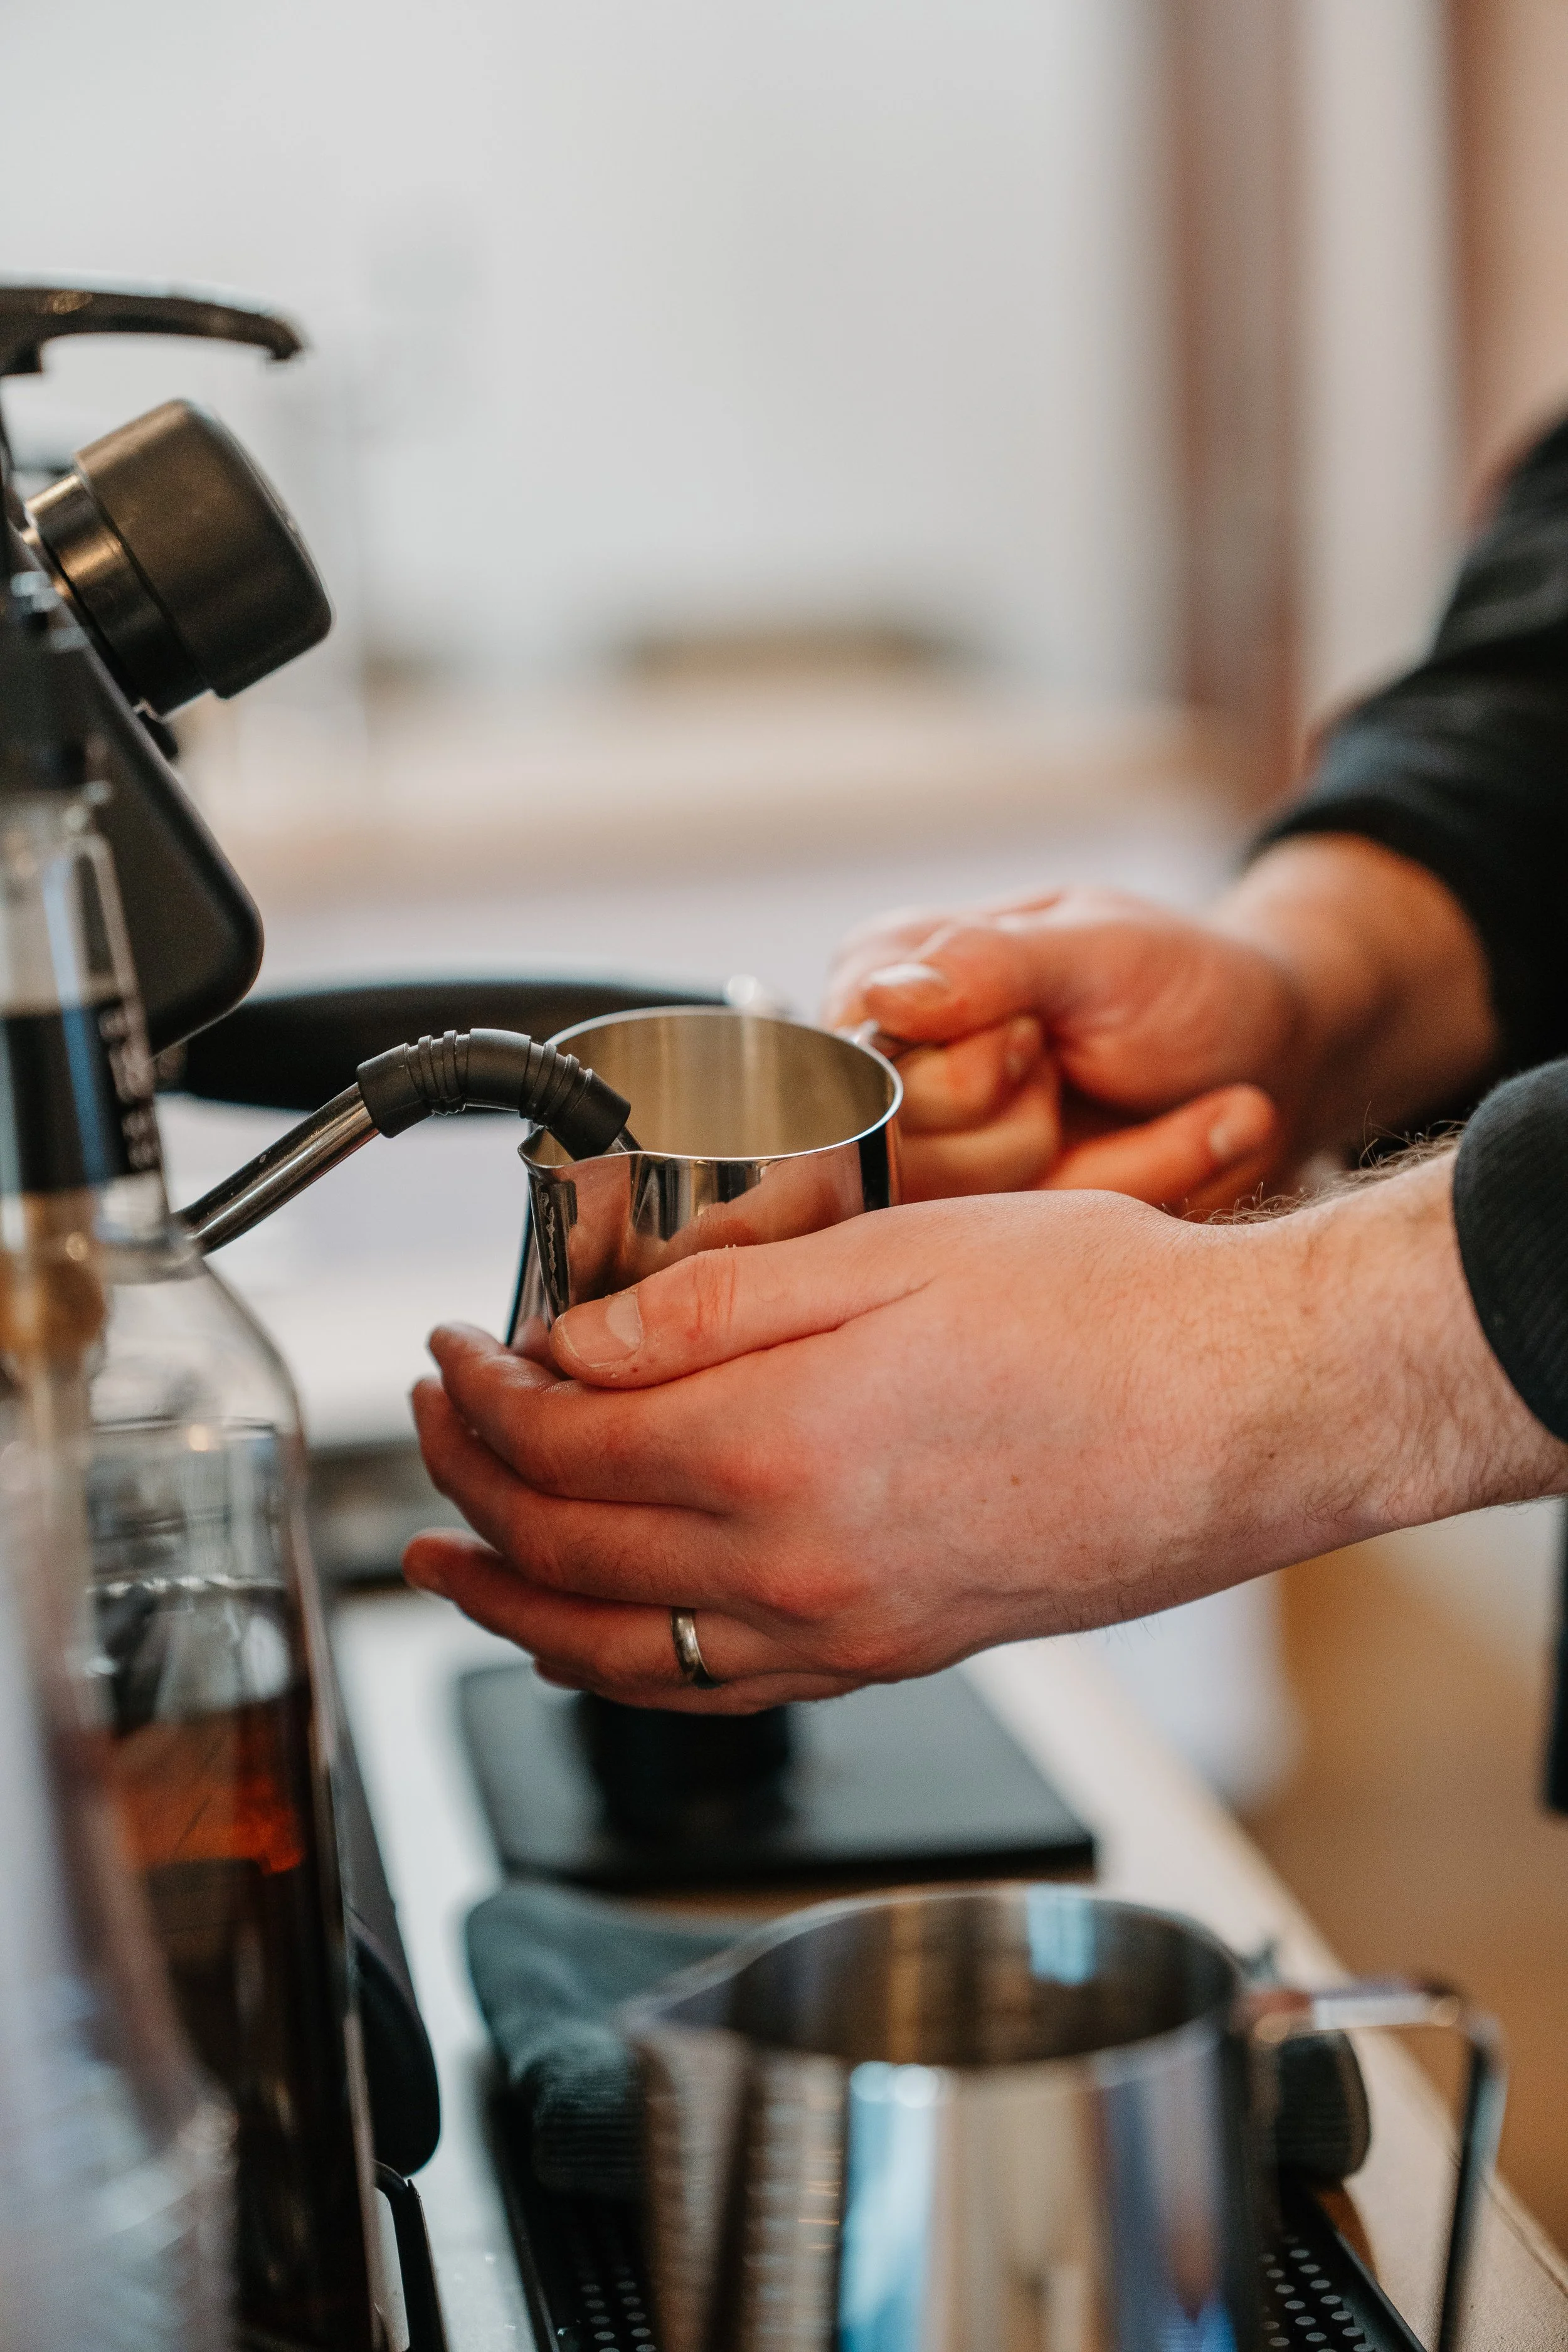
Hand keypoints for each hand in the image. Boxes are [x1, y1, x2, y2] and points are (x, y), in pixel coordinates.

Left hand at [405, 1157, 1563, 1710]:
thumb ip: (713, 1307)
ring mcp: (844, 1632)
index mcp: (777, 1453)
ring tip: (448, 1571)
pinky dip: (624, 1670)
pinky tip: (596, 1645)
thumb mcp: (890, 1257)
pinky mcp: (893, 1654)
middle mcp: (794, 1569)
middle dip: (470, 1483)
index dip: (479, 1395)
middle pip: (568, 1546)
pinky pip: (717, 1693)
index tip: (453, 1350)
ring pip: (621, 1649)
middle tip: (433, 1422)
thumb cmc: (1104, 1320)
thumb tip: (573, 1344)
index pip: (561, 1442)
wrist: (1250, 1413)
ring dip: (514, 1605)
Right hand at [829, 891, 1283, 1212]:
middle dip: (1025, 1125)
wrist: (1274, 1045)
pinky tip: (1199, 1136)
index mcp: (881, 983)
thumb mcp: (1102, 948)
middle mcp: (889, 1077)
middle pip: (910, 1162)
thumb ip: (989, 963)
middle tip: (1075, 1062)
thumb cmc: (1184, 976)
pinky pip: (1048, 1250)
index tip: (1038, 1039)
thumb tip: (881, 997)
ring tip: (1155, 1096)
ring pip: (975, 1223)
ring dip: (1104, 1165)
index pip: (860, 1077)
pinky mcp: (1000, 1228)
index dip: (964, 1077)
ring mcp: (941, 1163)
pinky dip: (1144, 1191)